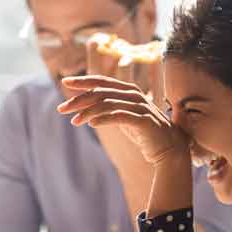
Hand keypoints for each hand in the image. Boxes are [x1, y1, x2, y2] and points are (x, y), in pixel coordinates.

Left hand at [58, 76, 188, 164]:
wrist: (170, 150)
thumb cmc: (145, 134)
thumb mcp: (124, 118)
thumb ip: (110, 108)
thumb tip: (85, 107)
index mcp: (129, 91)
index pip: (102, 81)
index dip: (83, 80)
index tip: (65, 82)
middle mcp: (135, 95)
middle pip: (101, 91)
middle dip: (79, 99)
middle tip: (62, 109)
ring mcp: (140, 107)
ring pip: (107, 103)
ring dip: (88, 112)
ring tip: (74, 121)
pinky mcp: (144, 120)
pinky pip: (119, 116)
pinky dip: (103, 118)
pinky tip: (91, 124)